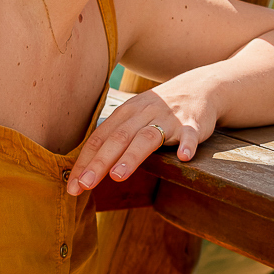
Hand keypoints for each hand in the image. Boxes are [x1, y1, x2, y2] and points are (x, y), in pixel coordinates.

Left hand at [66, 79, 217, 195]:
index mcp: (126, 113)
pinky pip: (189, 134)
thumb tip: (86, 168)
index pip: (100, 138)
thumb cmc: (161, 109)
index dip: (85, 162)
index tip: (73, 186)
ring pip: (147, 137)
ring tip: (117, 176)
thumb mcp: (134, 116)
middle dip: (100, 162)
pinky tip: (184, 157)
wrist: (200, 87)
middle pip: (118, 138)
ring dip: (131, 156)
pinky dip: (187, 144)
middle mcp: (144, 113)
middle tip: (85, 184)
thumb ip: (114, 137)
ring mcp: (169, 118)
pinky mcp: (193, 123)